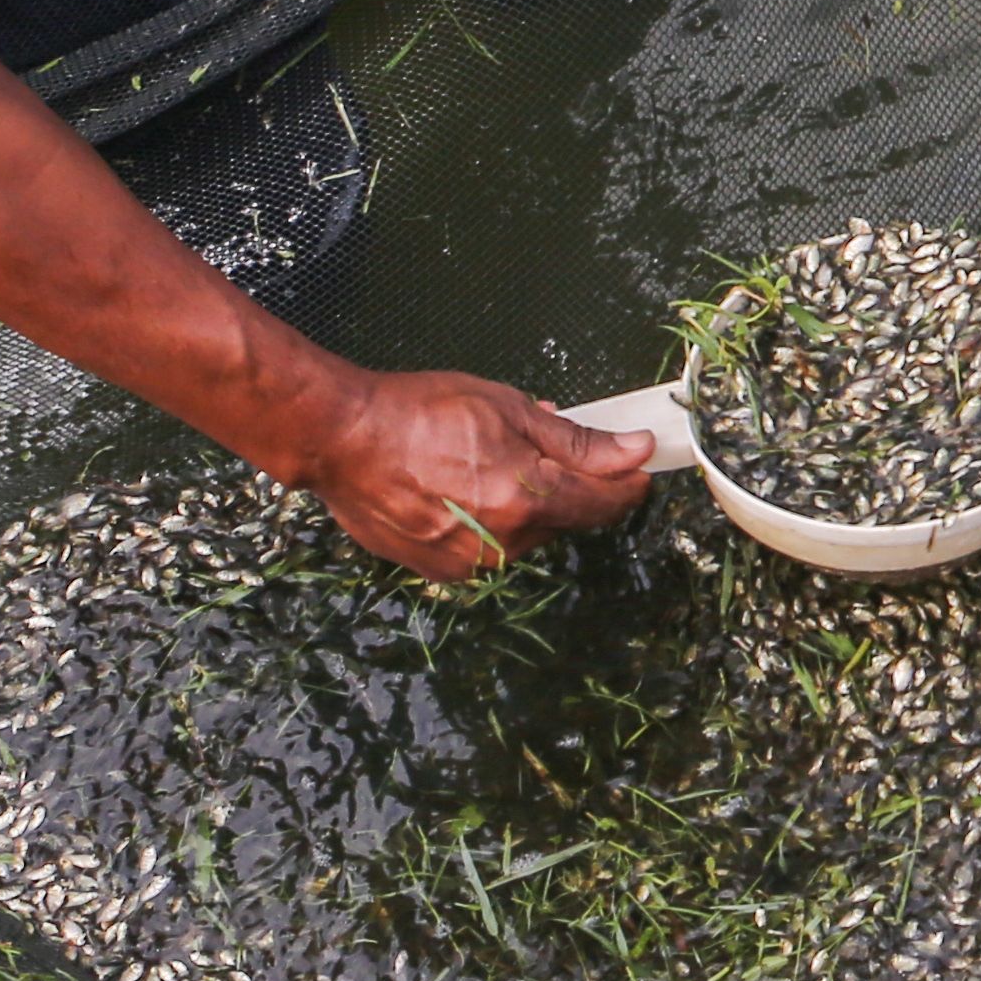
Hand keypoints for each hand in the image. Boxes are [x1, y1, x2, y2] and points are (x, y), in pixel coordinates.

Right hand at [294, 367, 659, 580]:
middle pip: (563, 518)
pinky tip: (458, 485)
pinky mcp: (440, 572)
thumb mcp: (509, 409)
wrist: (342, 439)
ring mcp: (469, 563)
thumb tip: (634, 451)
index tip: (638, 467)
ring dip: (521, 501)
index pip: (604, 504)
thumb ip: (577, 441)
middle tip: (538, 443)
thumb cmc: (420, 412)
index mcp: (526, 500)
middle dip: (563, 483)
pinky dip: (485, 518)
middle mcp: (503, 543)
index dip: (627, 483)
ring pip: (524, 533)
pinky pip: (486, 546)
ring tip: (483, 458)